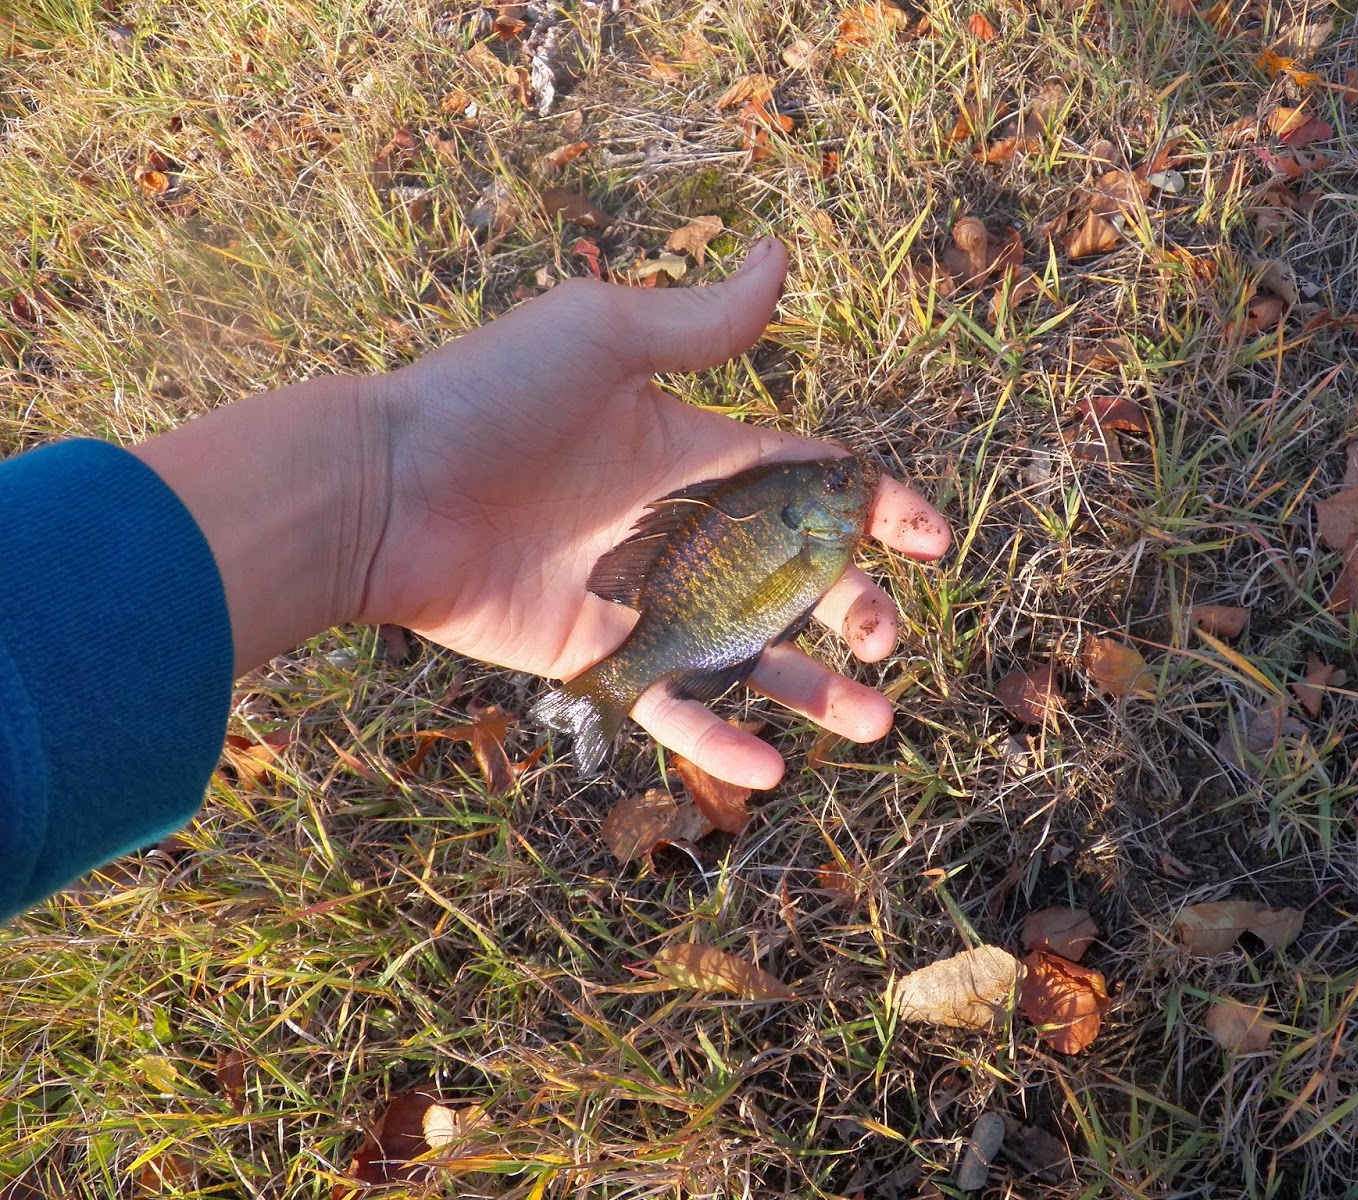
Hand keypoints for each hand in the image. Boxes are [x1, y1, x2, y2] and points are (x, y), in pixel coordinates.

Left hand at [361, 238, 950, 787]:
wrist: (383, 489)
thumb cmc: (488, 400)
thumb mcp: (601, 340)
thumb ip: (699, 324)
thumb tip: (784, 255)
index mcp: (694, 453)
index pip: (807, 482)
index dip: (874, 508)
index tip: (930, 538)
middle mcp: (679, 530)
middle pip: (794, 578)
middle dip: (857, 606)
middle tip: (888, 636)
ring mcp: (642, 600)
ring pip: (751, 655)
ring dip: (815, 689)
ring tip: (875, 721)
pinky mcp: (595, 658)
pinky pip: (671, 707)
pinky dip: (719, 741)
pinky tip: (771, 770)